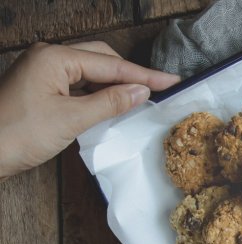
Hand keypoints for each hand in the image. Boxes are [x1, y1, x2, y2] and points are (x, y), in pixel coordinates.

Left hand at [0, 41, 179, 178]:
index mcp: (55, 58)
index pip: (110, 64)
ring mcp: (44, 72)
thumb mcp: (71, 119)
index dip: (143, 75)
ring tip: (142, 97)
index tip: (171, 81)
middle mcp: (49, 58)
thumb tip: (140, 91)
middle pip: (101, 60)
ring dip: (115, 85)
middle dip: (131, 75)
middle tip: (161, 88)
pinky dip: (99, 94)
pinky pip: (79, 85)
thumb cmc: (18, 134)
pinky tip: (113, 105)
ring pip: (91, 72)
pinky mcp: (42, 88)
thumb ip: (109, 103)